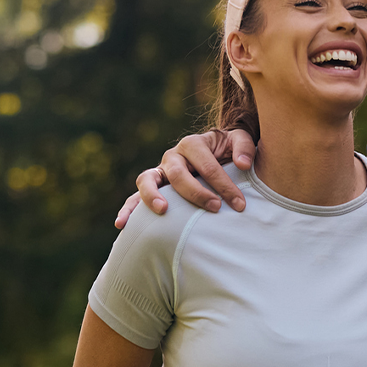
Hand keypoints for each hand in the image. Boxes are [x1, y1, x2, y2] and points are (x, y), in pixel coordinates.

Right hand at [114, 128, 256, 227]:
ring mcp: (160, 172)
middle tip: (214, 208)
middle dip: (197, 192)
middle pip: (178, 174)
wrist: (216, 154)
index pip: (207, 165)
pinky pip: (134, 197)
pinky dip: (127, 209)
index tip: (239, 204)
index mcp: (193, 144)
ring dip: (152, 195)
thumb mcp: (239, 142)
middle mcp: (173, 156)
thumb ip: (244, 148)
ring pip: (147, 180)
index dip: (223, 184)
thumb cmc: (229, 151)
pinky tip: (122, 225)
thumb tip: (244, 164)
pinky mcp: (153, 187)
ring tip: (162, 210)